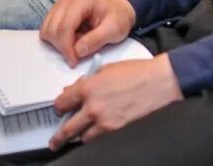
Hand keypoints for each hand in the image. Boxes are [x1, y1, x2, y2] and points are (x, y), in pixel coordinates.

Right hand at [40, 0, 135, 66]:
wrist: (119, 9)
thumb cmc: (118, 18)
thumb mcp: (114, 30)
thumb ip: (96, 40)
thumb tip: (77, 51)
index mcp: (81, 1)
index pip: (64, 27)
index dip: (66, 48)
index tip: (74, 62)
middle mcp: (66, 0)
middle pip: (52, 29)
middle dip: (62, 47)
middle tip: (77, 56)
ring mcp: (60, 5)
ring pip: (47, 30)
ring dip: (58, 43)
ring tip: (76, 45)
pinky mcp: (57, 11)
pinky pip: (48, 29)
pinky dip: (57, 39)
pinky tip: (71, 40)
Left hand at [50, 54, 179, 149]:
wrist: (158, 82)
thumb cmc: (135, 72)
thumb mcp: (105, 70)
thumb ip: (86, 82)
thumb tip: (73, 91)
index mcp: (87, 88)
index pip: (62, 102)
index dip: (58, 107)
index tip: (59, 109)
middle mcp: (93, 107)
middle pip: (68, 128)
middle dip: (59, 136)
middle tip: (54, 142)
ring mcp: (105, 121)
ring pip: (83, 137)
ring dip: (78, 137)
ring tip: (75, 138)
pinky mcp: (117, 130)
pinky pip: (99, 139)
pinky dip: (94, 138)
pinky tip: (92, 135)